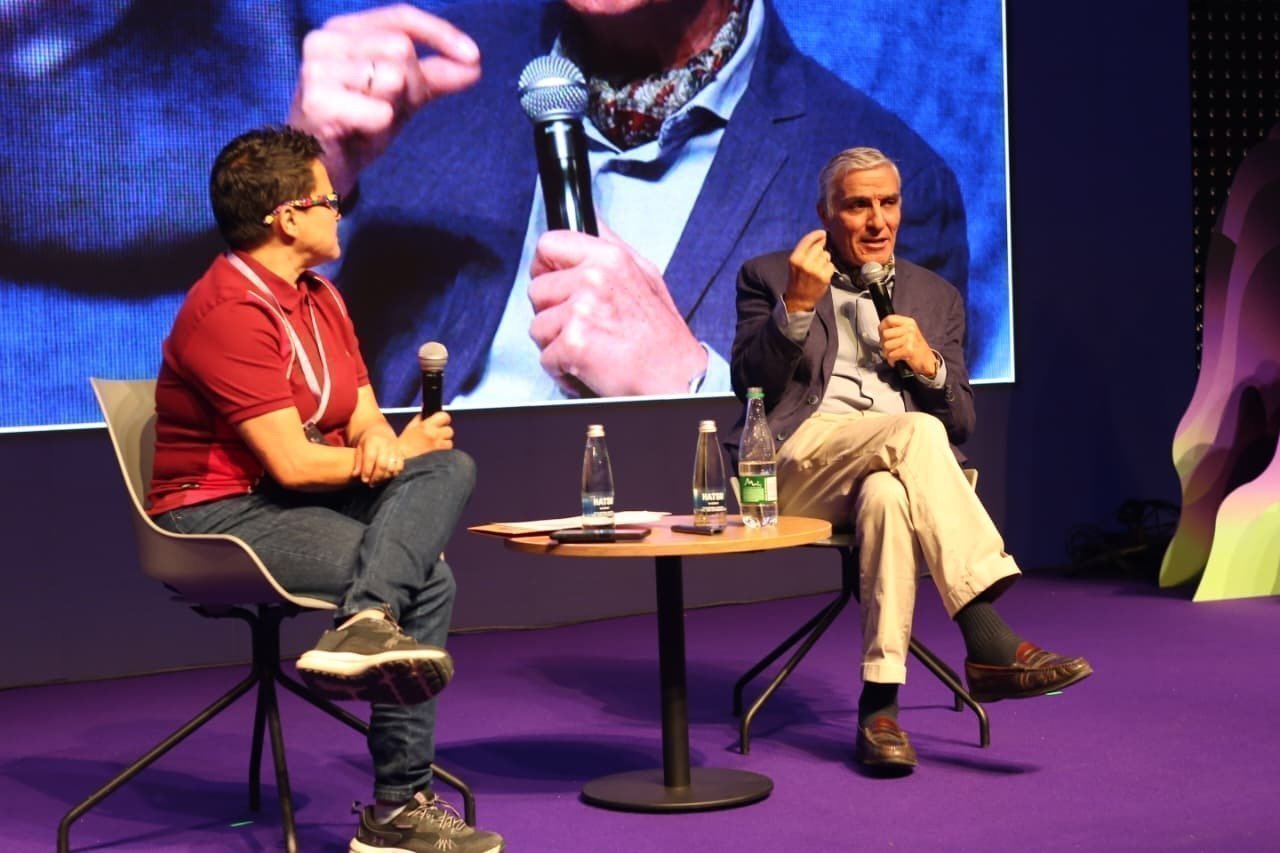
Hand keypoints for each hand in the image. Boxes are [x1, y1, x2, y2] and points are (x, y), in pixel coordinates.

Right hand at [288, 4, 481, 194]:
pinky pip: (379, 110)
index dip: (440, 34)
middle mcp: (325, 40)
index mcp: (344, 30)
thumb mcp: (402, 96)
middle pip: (401, 48)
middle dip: (412, 84)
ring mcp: (316, 68)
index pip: (401, 17)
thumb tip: (474, 66)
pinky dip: (379, 128)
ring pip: (392, 77)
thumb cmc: (358, 126)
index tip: (474, 58)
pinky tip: (358, 133)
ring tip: (370, 122)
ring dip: (393, 108)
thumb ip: (434, 76)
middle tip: (390, 111)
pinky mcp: (316, 100)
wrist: (318, 169)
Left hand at [352, 431, 402, 485]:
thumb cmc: (367, 444)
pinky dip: (394, 474)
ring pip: (392, 467)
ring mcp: (395, 448)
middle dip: (376, 477)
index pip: (370, 458)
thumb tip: (355, 475)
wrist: (381, 433)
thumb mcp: (359, 449)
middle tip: (371, 483)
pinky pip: (400, 467)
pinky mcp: (401, 453)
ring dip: (385, 478)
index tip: (364, 480)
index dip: (367, 471)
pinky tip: (386, 477)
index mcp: (373, 441)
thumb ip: (358, 462)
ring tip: (378, 482)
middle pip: (382, 464)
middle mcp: (386, 443)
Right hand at [397, 411, 454, 456]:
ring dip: (444, 445)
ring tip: (434, 448)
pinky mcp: (442, 457)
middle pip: (449, 430)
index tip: (441, 423)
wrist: (401, 465)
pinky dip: (443, 454)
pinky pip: (448, 453)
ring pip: (449, 443)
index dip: (443, 419)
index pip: (444, 416)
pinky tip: (434, 455)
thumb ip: (419, 419)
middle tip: (436, 438)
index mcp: (426, 426)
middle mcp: (434, 435)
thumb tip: (425, 413)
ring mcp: (439, 447)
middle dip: (444, 433)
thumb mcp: (409, 429)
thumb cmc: (403, 447)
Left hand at [528, 227, 706, 396]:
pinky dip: (562, 370)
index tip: (556, 285)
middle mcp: (594, 279)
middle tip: (582, 326)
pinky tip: (587, 366)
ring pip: (537, 326)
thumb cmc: (662, 336)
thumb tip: (591, 220)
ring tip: (589, 347)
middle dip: (552, 313)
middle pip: (537, 289)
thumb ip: (612, 246)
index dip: (546, 268)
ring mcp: (582, 310)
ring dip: (556, 343)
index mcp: (610, 257)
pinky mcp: (574, 342)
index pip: (548, 244)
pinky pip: (545, 357)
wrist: (676, 378)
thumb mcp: (645, 275)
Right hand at [784, 229, 834, 311]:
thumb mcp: (795, 263)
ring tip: (817, 268)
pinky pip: (831, 265)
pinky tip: (822, 274)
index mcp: (795, 258)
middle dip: (820, 250)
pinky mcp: (824, 277)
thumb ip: (805, 250)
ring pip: (826, 255)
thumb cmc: (797, 279)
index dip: (817, 234)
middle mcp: (804, 263)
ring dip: (825, 260)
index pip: (808, 240)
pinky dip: (828, 268)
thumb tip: (821, 237)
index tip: (823, 233)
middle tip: (816, 259)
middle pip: (819, 247)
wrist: (799, 299)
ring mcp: (815, 270)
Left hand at [879, 315, 937, 377]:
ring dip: (887, 353)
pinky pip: (891, 354)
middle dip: (883, 343)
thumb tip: (880, 330)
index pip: (889, 319)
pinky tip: (896, 360)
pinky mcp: (909, 350)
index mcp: (908, 322)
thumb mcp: (907, 332)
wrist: (927, 360)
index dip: (882, 327)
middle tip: (888, 347)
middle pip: (885, 333)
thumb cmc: (914, 346)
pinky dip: (891, 359)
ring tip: (892, 354)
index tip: (882, 334)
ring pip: (886, 345)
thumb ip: (895, 328)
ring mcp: (910, 339)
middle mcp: (910, 329)